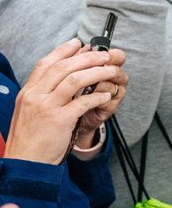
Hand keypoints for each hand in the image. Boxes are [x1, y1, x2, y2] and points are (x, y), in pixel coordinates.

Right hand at [4, 40, 124, 164]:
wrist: (25, 163)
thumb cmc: (30, 140)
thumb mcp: (28, 111)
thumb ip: (42, 95)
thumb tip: (61, 80)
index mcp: (28, 92)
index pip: (46, 63)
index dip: (64, 50)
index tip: (79, 43)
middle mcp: (35, 96)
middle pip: (63, 67)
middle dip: (87, 58)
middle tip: (104, 55)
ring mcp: (47, 107)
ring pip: (75, 79)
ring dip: (97, 72)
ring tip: (110, 71)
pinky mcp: (60, 120)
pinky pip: (83, 102)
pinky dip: (97, 96)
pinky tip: (106, 95)